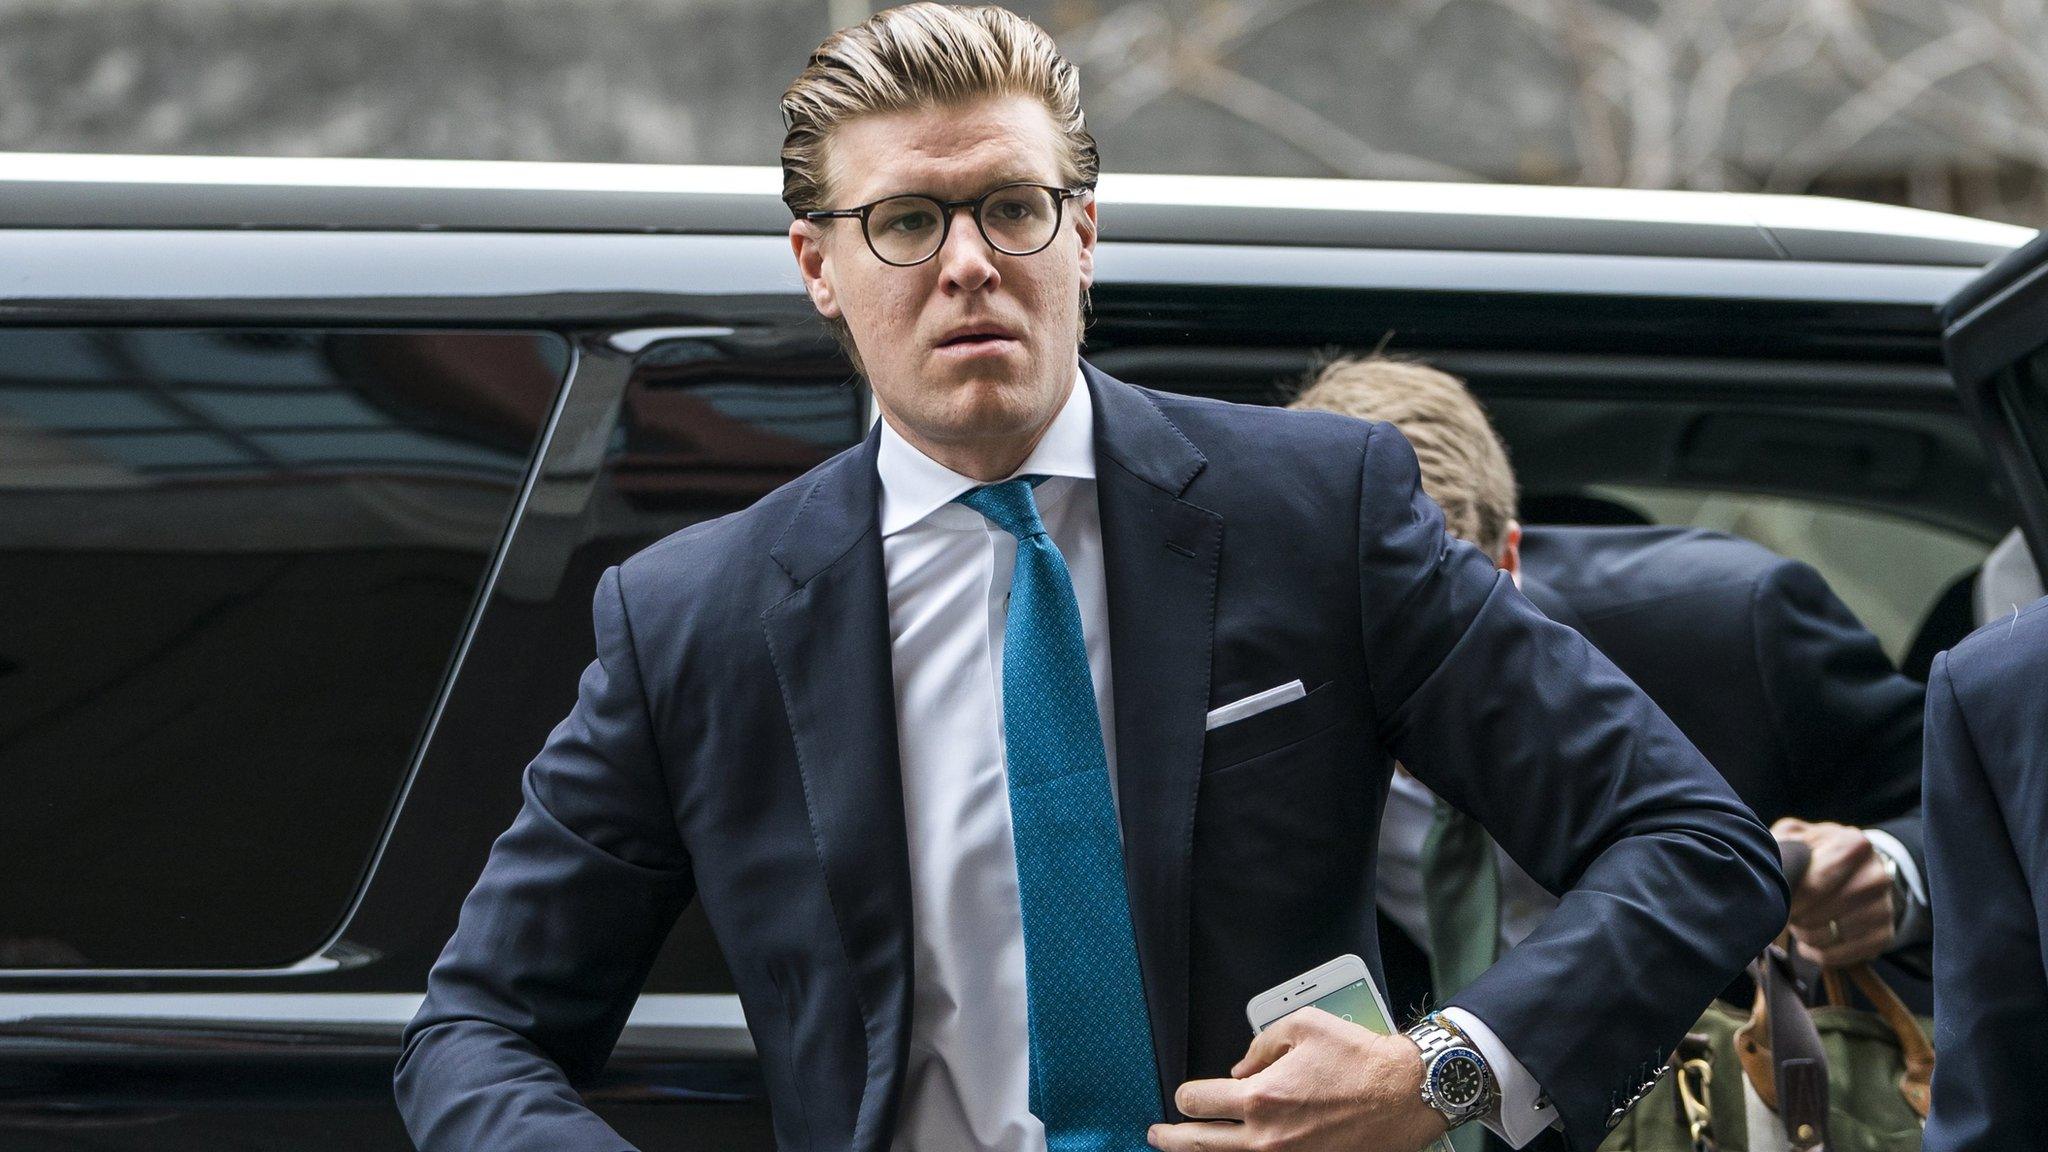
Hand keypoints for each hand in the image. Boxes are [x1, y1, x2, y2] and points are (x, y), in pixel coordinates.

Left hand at [1148, 1007, 1447, 1151]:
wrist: (1405, 1095)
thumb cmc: (1360, 1060)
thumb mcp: (1304, 1026)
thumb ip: (1260, 1043)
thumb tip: (1239, 1067)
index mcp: (1261, 1096)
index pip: (1197, 1102)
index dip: (1185, 1098)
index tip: (1185, 1097)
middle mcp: (1267, 1137)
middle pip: (1198, 1144)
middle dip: (1171, 1136)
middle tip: (1158, 1132)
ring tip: (1181, 1149)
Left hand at [1773, 817, 1893, 966]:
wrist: (1851, 870)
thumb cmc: (1812, 854)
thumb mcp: (1795, 838)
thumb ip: (1783, 847)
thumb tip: (1777, 873)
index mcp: (1854, 845)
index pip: (1814, 885)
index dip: (1790, 898)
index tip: (1779, 898)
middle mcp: (1877, 876)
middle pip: (1820, 913)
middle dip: (1795, 916)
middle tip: (1787, 910)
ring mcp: (1885, 907)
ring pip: (1828, 936)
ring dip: (1803, 934)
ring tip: (1799, 921)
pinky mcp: (1884, 936)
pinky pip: (1839, 957)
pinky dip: (1817, 952)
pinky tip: (1810, 940)